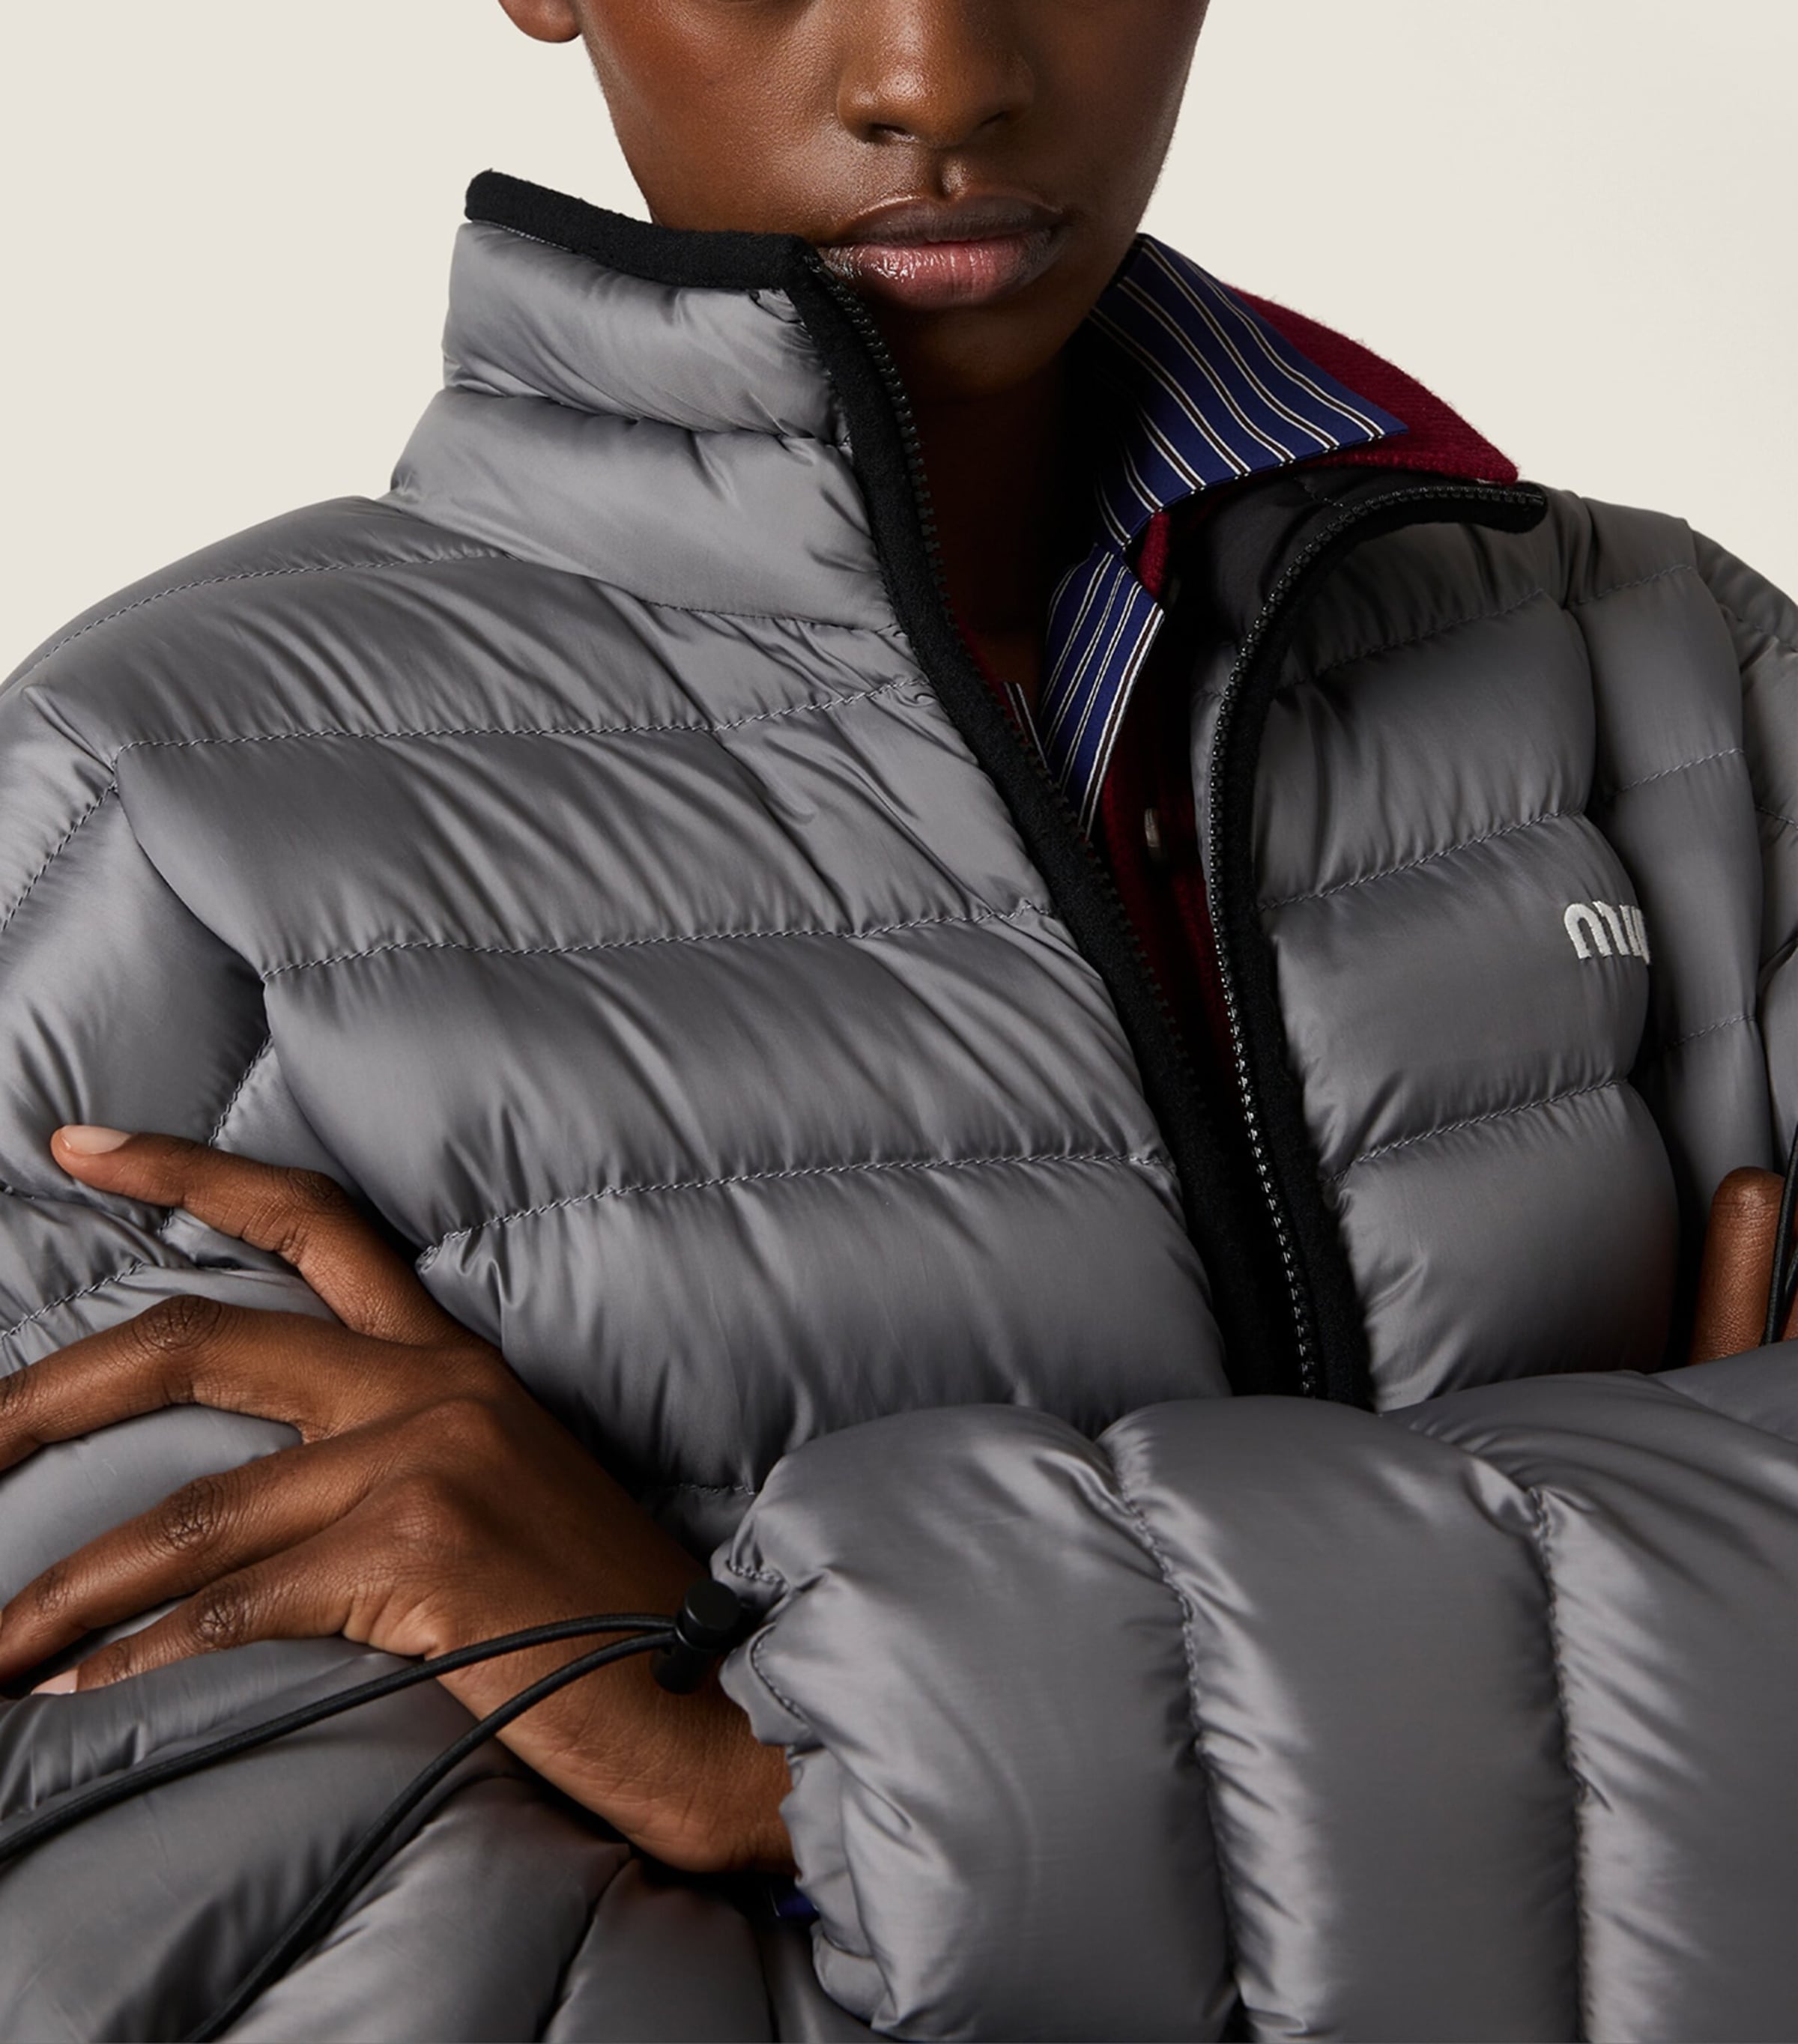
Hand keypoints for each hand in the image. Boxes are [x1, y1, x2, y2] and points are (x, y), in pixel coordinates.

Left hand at [0, 1128, 791, 1873]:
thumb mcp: (501, 1492)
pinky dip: (139, 1661)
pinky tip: (83, 1696)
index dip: (187, 1171)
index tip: (79, 1143)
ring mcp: (424, 1464)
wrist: (711, 1696)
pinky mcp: (417, 1553)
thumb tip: (253, 1498)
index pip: (312, 1223)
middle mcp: (431, 1388)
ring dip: (62, 1593)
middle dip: (50, 1395)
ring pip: (188, 1514)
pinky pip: (231, 1606)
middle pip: (198, 1346)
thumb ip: (393, 1459)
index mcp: (453, 1362)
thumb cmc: (596, 1613)